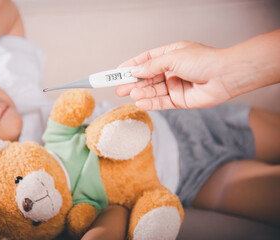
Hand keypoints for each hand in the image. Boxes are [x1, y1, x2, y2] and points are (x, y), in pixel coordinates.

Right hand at [115, 41, 231, 109]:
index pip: (145, 61)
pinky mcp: (180, 100)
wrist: (225, 75)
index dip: (131, 66)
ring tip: (130, 95)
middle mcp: (171, 71)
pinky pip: (161, 102)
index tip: (117, 72)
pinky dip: (150, 103)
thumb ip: (152, 66)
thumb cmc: (203, 60)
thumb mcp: (172, 58)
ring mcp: (175, 86)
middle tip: (119, 88)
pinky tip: (140, 103)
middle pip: (147, 78)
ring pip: (153, 91)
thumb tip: (134, 71)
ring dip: (140, 93)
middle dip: (133, 83)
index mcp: (170, 55)